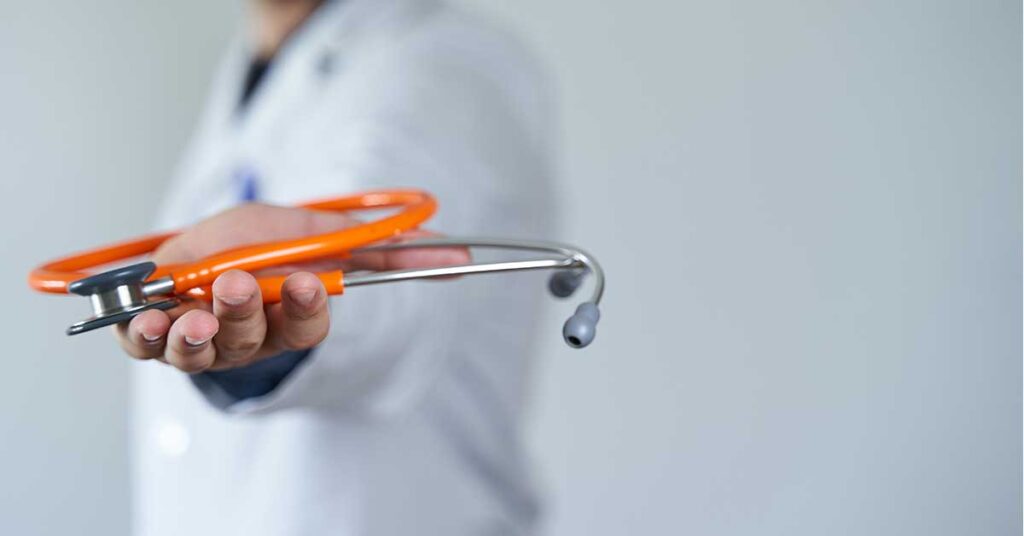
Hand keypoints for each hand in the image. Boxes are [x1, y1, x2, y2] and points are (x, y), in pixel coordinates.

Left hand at [114, 203, 468, 372]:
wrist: (195, 257)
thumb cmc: (256, 244)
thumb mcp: (315, 231)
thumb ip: (379, 244)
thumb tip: (462, 254)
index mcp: (289, 315)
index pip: (308, 323)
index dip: (307, 306)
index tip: (308, 280)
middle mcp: (247, 337)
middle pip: (253, 338)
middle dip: (245, 312)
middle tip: (237, 285)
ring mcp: (198, 342)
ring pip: (202, 351)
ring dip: (196, 335)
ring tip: (190, 317)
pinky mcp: (152, 339)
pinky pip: (148, 347)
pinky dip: (145, 336)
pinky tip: (146, 321)